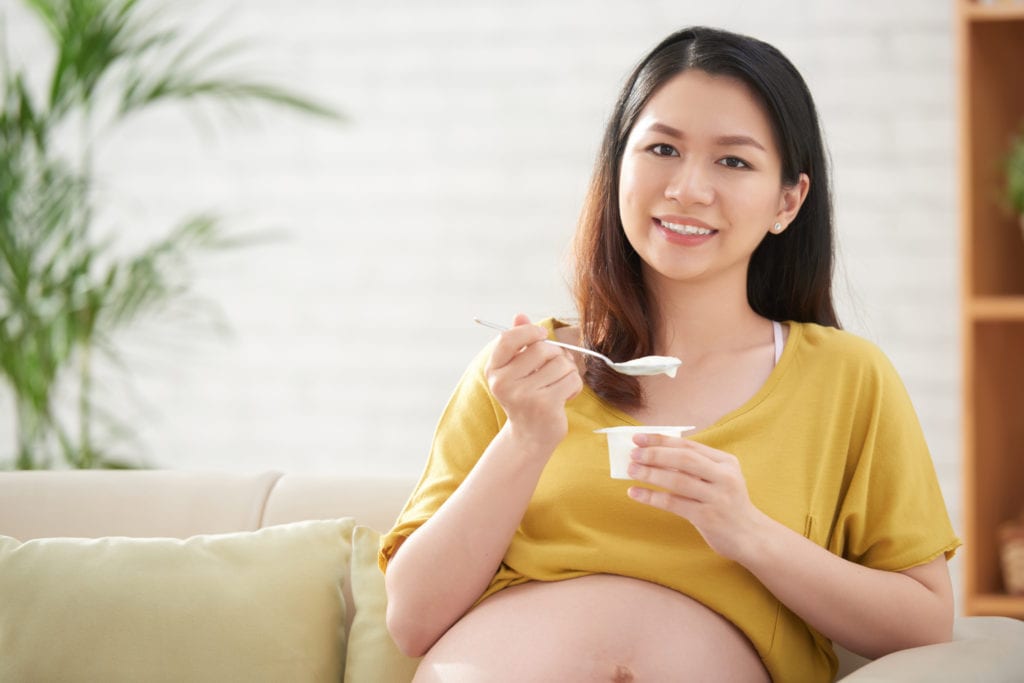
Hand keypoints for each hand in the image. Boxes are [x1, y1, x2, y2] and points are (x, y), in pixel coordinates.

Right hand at [485, 313, 582, 452]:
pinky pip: (572, 380)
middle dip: (556, 356)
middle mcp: (504, 383)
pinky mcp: (545, 406)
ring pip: (561, 364)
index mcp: (494, 370)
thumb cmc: (526, 397)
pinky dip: (574, 386)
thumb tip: (520, 315)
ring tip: (558, 385)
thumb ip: (519, 342)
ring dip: (567, 372)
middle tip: (553, 370)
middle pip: (542, 349)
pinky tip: (564, 397)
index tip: (541, 336)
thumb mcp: (517, 370)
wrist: (529, 437)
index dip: (528, 332)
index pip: (507, 338)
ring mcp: (524, 395)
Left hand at [625, 434, 767, 562]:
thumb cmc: (727, 504)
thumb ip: (695, 466)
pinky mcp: (708, 517)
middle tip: (633, 454)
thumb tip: (654, 453)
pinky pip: (674, 503)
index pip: (688, 445)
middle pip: (684, 459)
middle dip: (655, 454)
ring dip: (650, 474)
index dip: (661, 440)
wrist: (751, 537)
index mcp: (726, 462)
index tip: (638, 437)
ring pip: (677, 480)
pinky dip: (652, 497)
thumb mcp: (719, 479)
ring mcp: (717, 497)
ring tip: (631, 471)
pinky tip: (635, 493)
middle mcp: (724, 477)